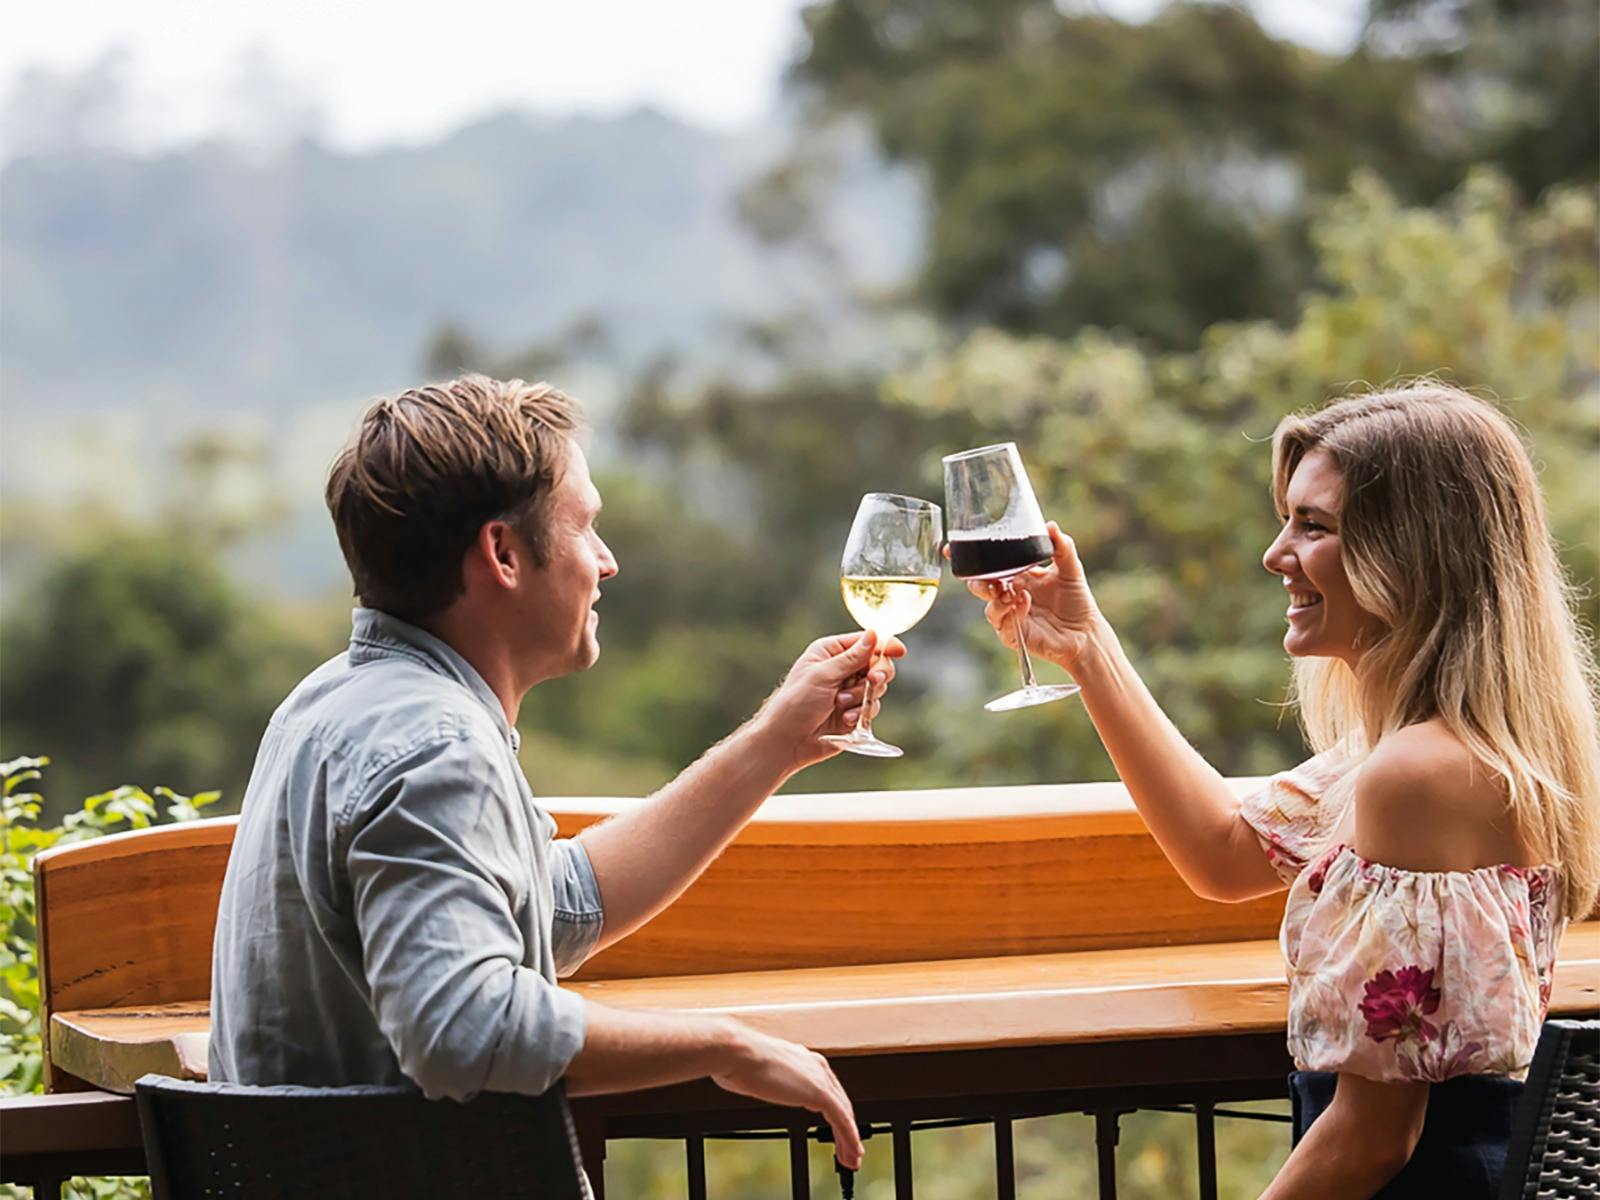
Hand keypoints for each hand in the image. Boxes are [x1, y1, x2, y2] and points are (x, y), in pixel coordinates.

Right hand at [712, 1023, 863, 1169]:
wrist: (737, 1052)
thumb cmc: (738, 1059)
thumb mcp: (755, 1071)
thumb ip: (763, 1077)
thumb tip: (752, 1082)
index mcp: (801, 1059)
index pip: (827, 1088)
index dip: (835, 1109)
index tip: (836, 1127)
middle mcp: (815, 1066)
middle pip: (841, 1101)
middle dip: (847, 1127)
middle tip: (850, 1149)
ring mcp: (819, 1078)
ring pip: (845, 1114)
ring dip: (850, 1139)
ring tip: (852, 1159)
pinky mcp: (820, 1092)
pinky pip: (843, 1121)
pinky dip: (850, 1139)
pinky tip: (851, 1154)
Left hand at [757, 630, 905, 771]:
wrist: (787, 740)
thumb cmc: (796, 702)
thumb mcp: (823, 675)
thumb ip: (852, 657)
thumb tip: (874, 634)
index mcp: (831, 652)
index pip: (865, 642)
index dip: (884, 645)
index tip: (899, 651)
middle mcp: (842, 669)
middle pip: (878, 664)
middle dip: (877, 673)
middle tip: (872, 680)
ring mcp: (850, 691)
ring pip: (877, 688)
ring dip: (862, 697)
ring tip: (840, 705)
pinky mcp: (854, 712)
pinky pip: (872, 708)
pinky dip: (861, 713)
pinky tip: (844, 719)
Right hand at [968, 522, 1105, 671]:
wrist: (1086, 633)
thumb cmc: (1077, 602)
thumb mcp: (1070, 569)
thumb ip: (1062, 547)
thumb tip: (1051, 526)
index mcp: (1018, 575)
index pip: (987, 565)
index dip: (967, 558)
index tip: (951, 549)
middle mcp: (1009, 594)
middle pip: (979, 586)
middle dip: (977, 581)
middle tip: (990, 580)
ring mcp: (1009, 615)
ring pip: (987, 606)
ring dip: (995, 598)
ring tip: (1010, 592)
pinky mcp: (1013, 634)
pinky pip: (1001, 624)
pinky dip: (1011, 612)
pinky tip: (1024, 603)